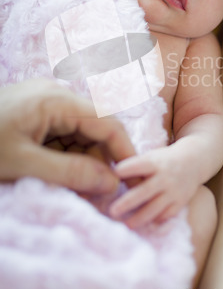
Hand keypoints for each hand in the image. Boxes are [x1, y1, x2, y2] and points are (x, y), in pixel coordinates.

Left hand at [0, 79, 135, 193]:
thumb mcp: (24, 164)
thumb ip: (71, 173)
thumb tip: (111, 183)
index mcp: (56, 100)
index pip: (106, 122)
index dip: (123, 150)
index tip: (131, 178)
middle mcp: (56, 96)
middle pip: (94, 128)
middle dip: (101, 160)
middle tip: (102, 193)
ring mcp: (46, 103)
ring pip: (79, 133)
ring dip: (83, 160)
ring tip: (80, 189)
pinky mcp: (36, 112)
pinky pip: (63, 134)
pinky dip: (67, 156)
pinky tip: (61, 175)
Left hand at [109, 143, 198, 227]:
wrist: (194, 161)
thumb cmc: (164, 159)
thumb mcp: (152, 157)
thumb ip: (135, 167)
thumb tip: (110, 178)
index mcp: (156, 162)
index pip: (140, 165)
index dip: (127, 168)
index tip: (114, 172)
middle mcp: (165, 177)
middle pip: (144, 191)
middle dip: (128, 202)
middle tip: (112, 211)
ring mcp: (174, 191)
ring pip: (155, 208)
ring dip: (140, 218)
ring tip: (127, 225)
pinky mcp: (180, 202)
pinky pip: (166, 215)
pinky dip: (155, 220)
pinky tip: (145, 225)